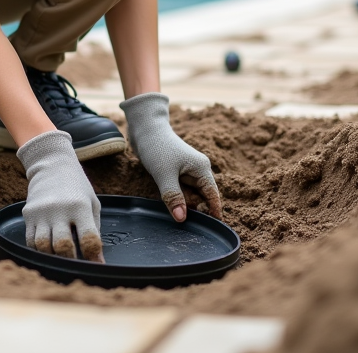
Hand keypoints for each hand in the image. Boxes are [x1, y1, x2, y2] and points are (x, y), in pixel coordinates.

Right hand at [16, 130, 104, 261]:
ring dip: (53, 257)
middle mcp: (59, 209)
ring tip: (60, 258)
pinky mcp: (28, 214)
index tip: (95, 264)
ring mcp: (41, 212)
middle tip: (75, 264)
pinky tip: (48, 249)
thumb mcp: (92, 204)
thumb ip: (95, 230)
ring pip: (42, 246)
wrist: (52, 165)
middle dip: (70, 260)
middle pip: (62, 246)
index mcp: (80, 206)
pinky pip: (30, 240)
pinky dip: (39, 250)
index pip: (88, 237)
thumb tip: (97, 260)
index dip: (93, 256)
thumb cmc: (77, 187)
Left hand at [120, 92, 222, 221]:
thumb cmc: (156, 147)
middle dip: (190, 206)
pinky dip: (173, 195)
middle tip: (175, 207)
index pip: (213, 195)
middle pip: (199, 197)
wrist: (143, 129)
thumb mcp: (164, 174)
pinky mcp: (176, 173)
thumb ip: (173, 197)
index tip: (214, 229)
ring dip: (179, 201)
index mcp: (202, 168)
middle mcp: (197, 170)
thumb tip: (182, 218)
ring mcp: (186, 171)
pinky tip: (165, 195)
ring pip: (188, 195)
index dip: (214, 211)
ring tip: (167, 196)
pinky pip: (179, 190)